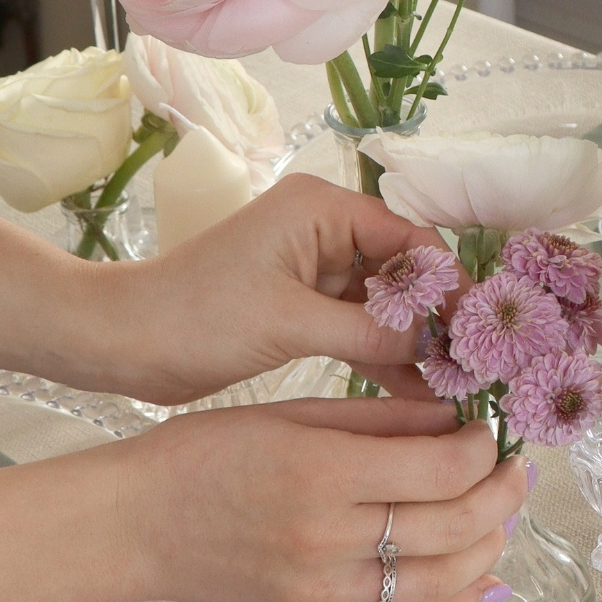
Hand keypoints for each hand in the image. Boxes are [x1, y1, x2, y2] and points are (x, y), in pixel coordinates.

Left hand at [105, 174, 464, 404]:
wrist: (122, 341)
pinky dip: (385, 356)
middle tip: (475, 363)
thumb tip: (437, 344)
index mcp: (322, 209)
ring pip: (386, 303)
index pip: (410, 238)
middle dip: (437, 315)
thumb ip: (370, 332)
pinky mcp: (303, 305)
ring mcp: (315, 269)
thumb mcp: (291, 323)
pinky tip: (418, 392)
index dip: (448, 283)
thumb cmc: (196, 316)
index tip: (479, 329)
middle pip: (404, 269)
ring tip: (455, 384)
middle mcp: (325, 230)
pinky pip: (360, 327)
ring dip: (415, 341)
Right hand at [123, 397, 528, 601]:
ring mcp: (321, 594)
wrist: (138, 523)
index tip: (490, 434)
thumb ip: (386, 418)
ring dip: (490, 544)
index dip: (486, 450)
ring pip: (443, 577)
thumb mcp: (299, 411)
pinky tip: (486, 580)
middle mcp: (327, 538)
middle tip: (515, 470)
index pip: (444, 469)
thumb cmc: (212, 453)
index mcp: (322, 471)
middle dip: (503, 493)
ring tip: (499, 516)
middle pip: (456, 524)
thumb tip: (460, 422)